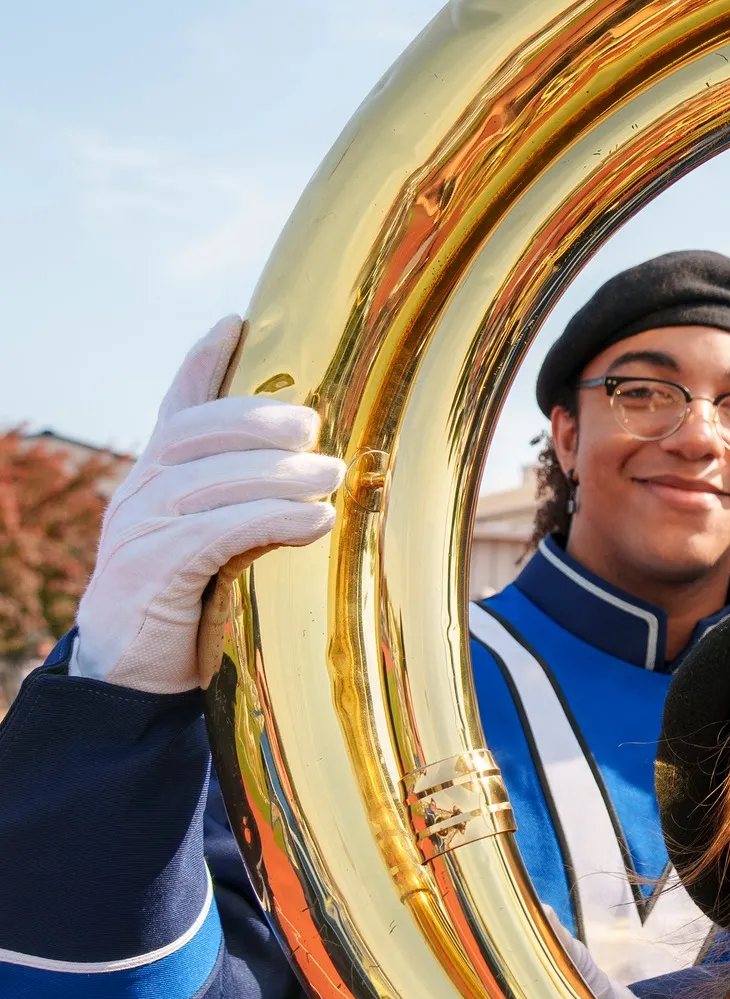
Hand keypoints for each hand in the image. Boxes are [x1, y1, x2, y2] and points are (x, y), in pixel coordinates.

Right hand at [71, 317, 344, 692]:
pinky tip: (312, 521)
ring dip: (279, 475)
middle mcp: (140, 494)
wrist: (129, 676)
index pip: (176, 408)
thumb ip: (248, 504)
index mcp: (154, 479)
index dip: (202, 362)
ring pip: (211, 481)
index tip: (235, 322)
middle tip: (315, 429)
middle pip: (198, 435)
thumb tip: (319, 474)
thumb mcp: (216, 543)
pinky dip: (268, 520)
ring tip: (332, 479)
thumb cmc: (187, 604)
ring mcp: (138, 531)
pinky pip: (214, 532)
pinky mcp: (151, 572)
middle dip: (259, 422)